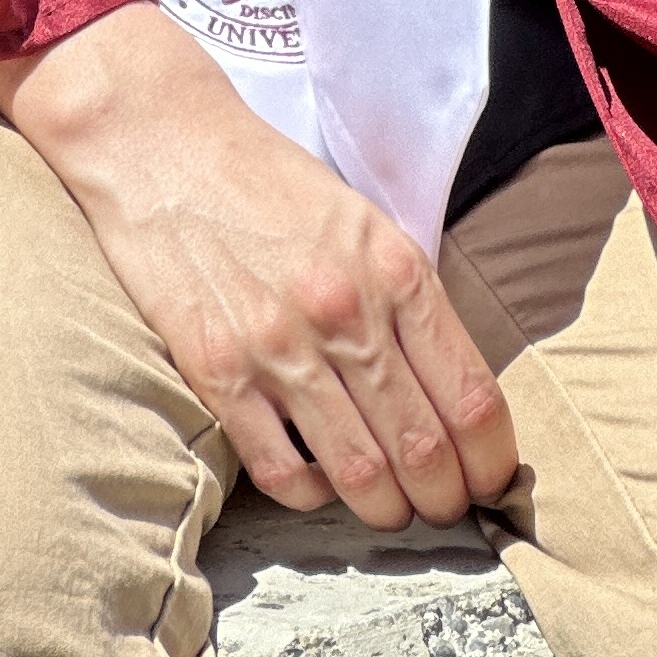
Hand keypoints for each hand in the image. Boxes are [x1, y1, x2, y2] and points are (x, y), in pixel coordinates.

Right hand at [0, 5, 518, 526]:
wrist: (165, 145)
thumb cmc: (268, 182)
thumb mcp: (361, 220)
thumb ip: (403, 296)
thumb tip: (445, 386)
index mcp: (394, 268)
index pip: (470, 393)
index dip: (491, 457)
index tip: (491, 479)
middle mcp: (346, 311)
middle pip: (423, 446)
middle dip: (446, 497)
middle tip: (446, 509)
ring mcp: (280, 346)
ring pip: (360, 472)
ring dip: (386, 510)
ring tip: (391, 511)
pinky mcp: (218, 372)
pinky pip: (282, 471)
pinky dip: (311, 495)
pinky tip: (319, 484)